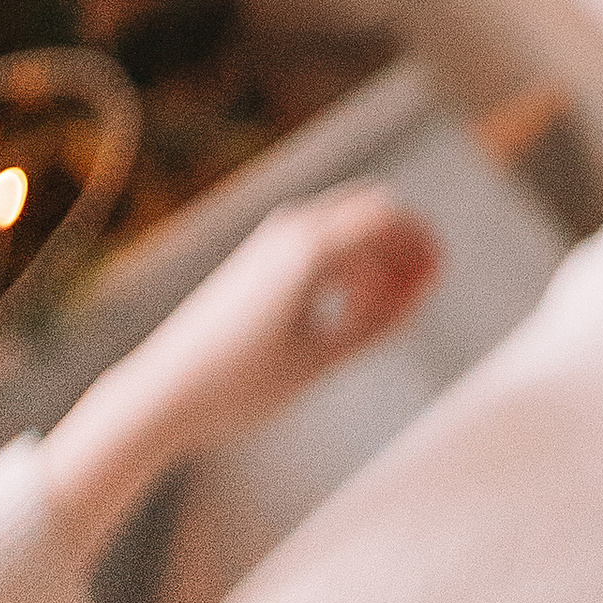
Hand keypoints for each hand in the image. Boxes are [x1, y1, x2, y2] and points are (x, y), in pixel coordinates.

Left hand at [42, 186, 438, 568]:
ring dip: (374, 258)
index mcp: (309, 248)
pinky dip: (347, 266)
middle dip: (402, 244)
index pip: (387, 216)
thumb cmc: (240, 384)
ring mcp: (271, 240)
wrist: (162, 392)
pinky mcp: (259, 260)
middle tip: (420, 293)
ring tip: (385, 316)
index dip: (422, 241)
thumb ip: (376, 324)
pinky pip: (320, 243)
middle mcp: (291, 229)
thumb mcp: (319, 361)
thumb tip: (417, 293)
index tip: (439, 279)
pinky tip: (348, 314)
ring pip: (345, 227)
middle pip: (369, 210)